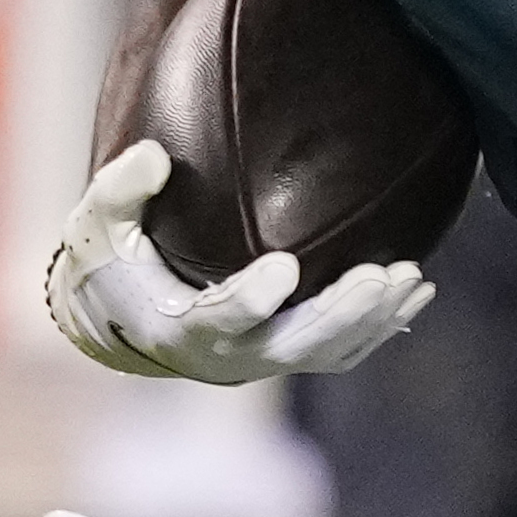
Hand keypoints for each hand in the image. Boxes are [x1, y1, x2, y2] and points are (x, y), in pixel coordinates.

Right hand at [42, 142, 436, 385]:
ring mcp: (264, 361)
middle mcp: (228, 357)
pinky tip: (417, 290)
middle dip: (340, 314)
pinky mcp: (289, 355)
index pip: (220, 320)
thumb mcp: (98, 228)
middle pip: (294, 346)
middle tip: (380, 276)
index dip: (251, 299)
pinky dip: (382, 325)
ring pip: (329, 352)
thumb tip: (155, 155)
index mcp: (178, 328)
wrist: (126, 324)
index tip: (285, 265)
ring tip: (412, 278)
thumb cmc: (112, 266)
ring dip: (374, 319)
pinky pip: (343, 350)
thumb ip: (120, 190)